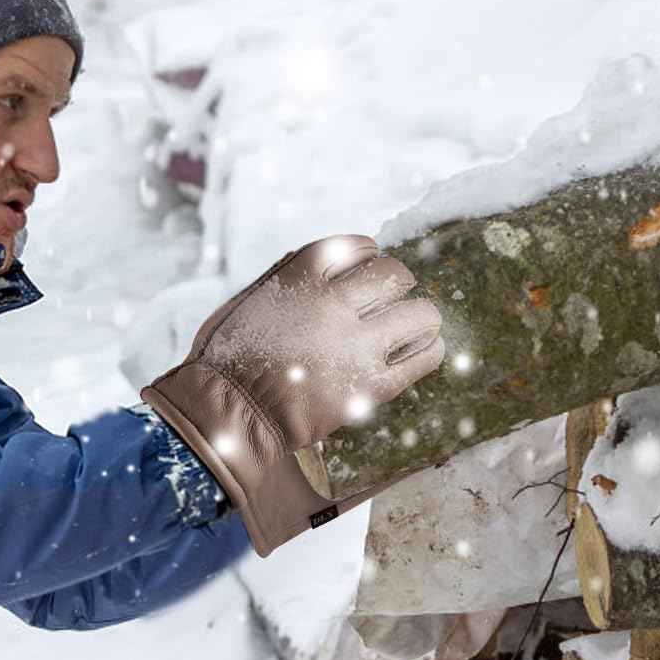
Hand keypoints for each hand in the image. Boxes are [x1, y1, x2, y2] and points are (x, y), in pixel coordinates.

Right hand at [141, 235, 443, 555]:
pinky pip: (421, 359)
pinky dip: (429, 351)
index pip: (357, 246)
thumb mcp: (251, 299)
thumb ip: (289, 277)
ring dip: (421, 316)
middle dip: (400, 282)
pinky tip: (424, 350)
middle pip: (394, 274)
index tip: (369, 267)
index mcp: (301, 278)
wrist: (229, 412)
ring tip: (416, 325)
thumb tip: (332, 263)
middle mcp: (333, 305)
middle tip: (396, 296)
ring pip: (420, 314)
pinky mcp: (369, 387)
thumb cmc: (231, 358)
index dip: (370, 254)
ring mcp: (355, 347)